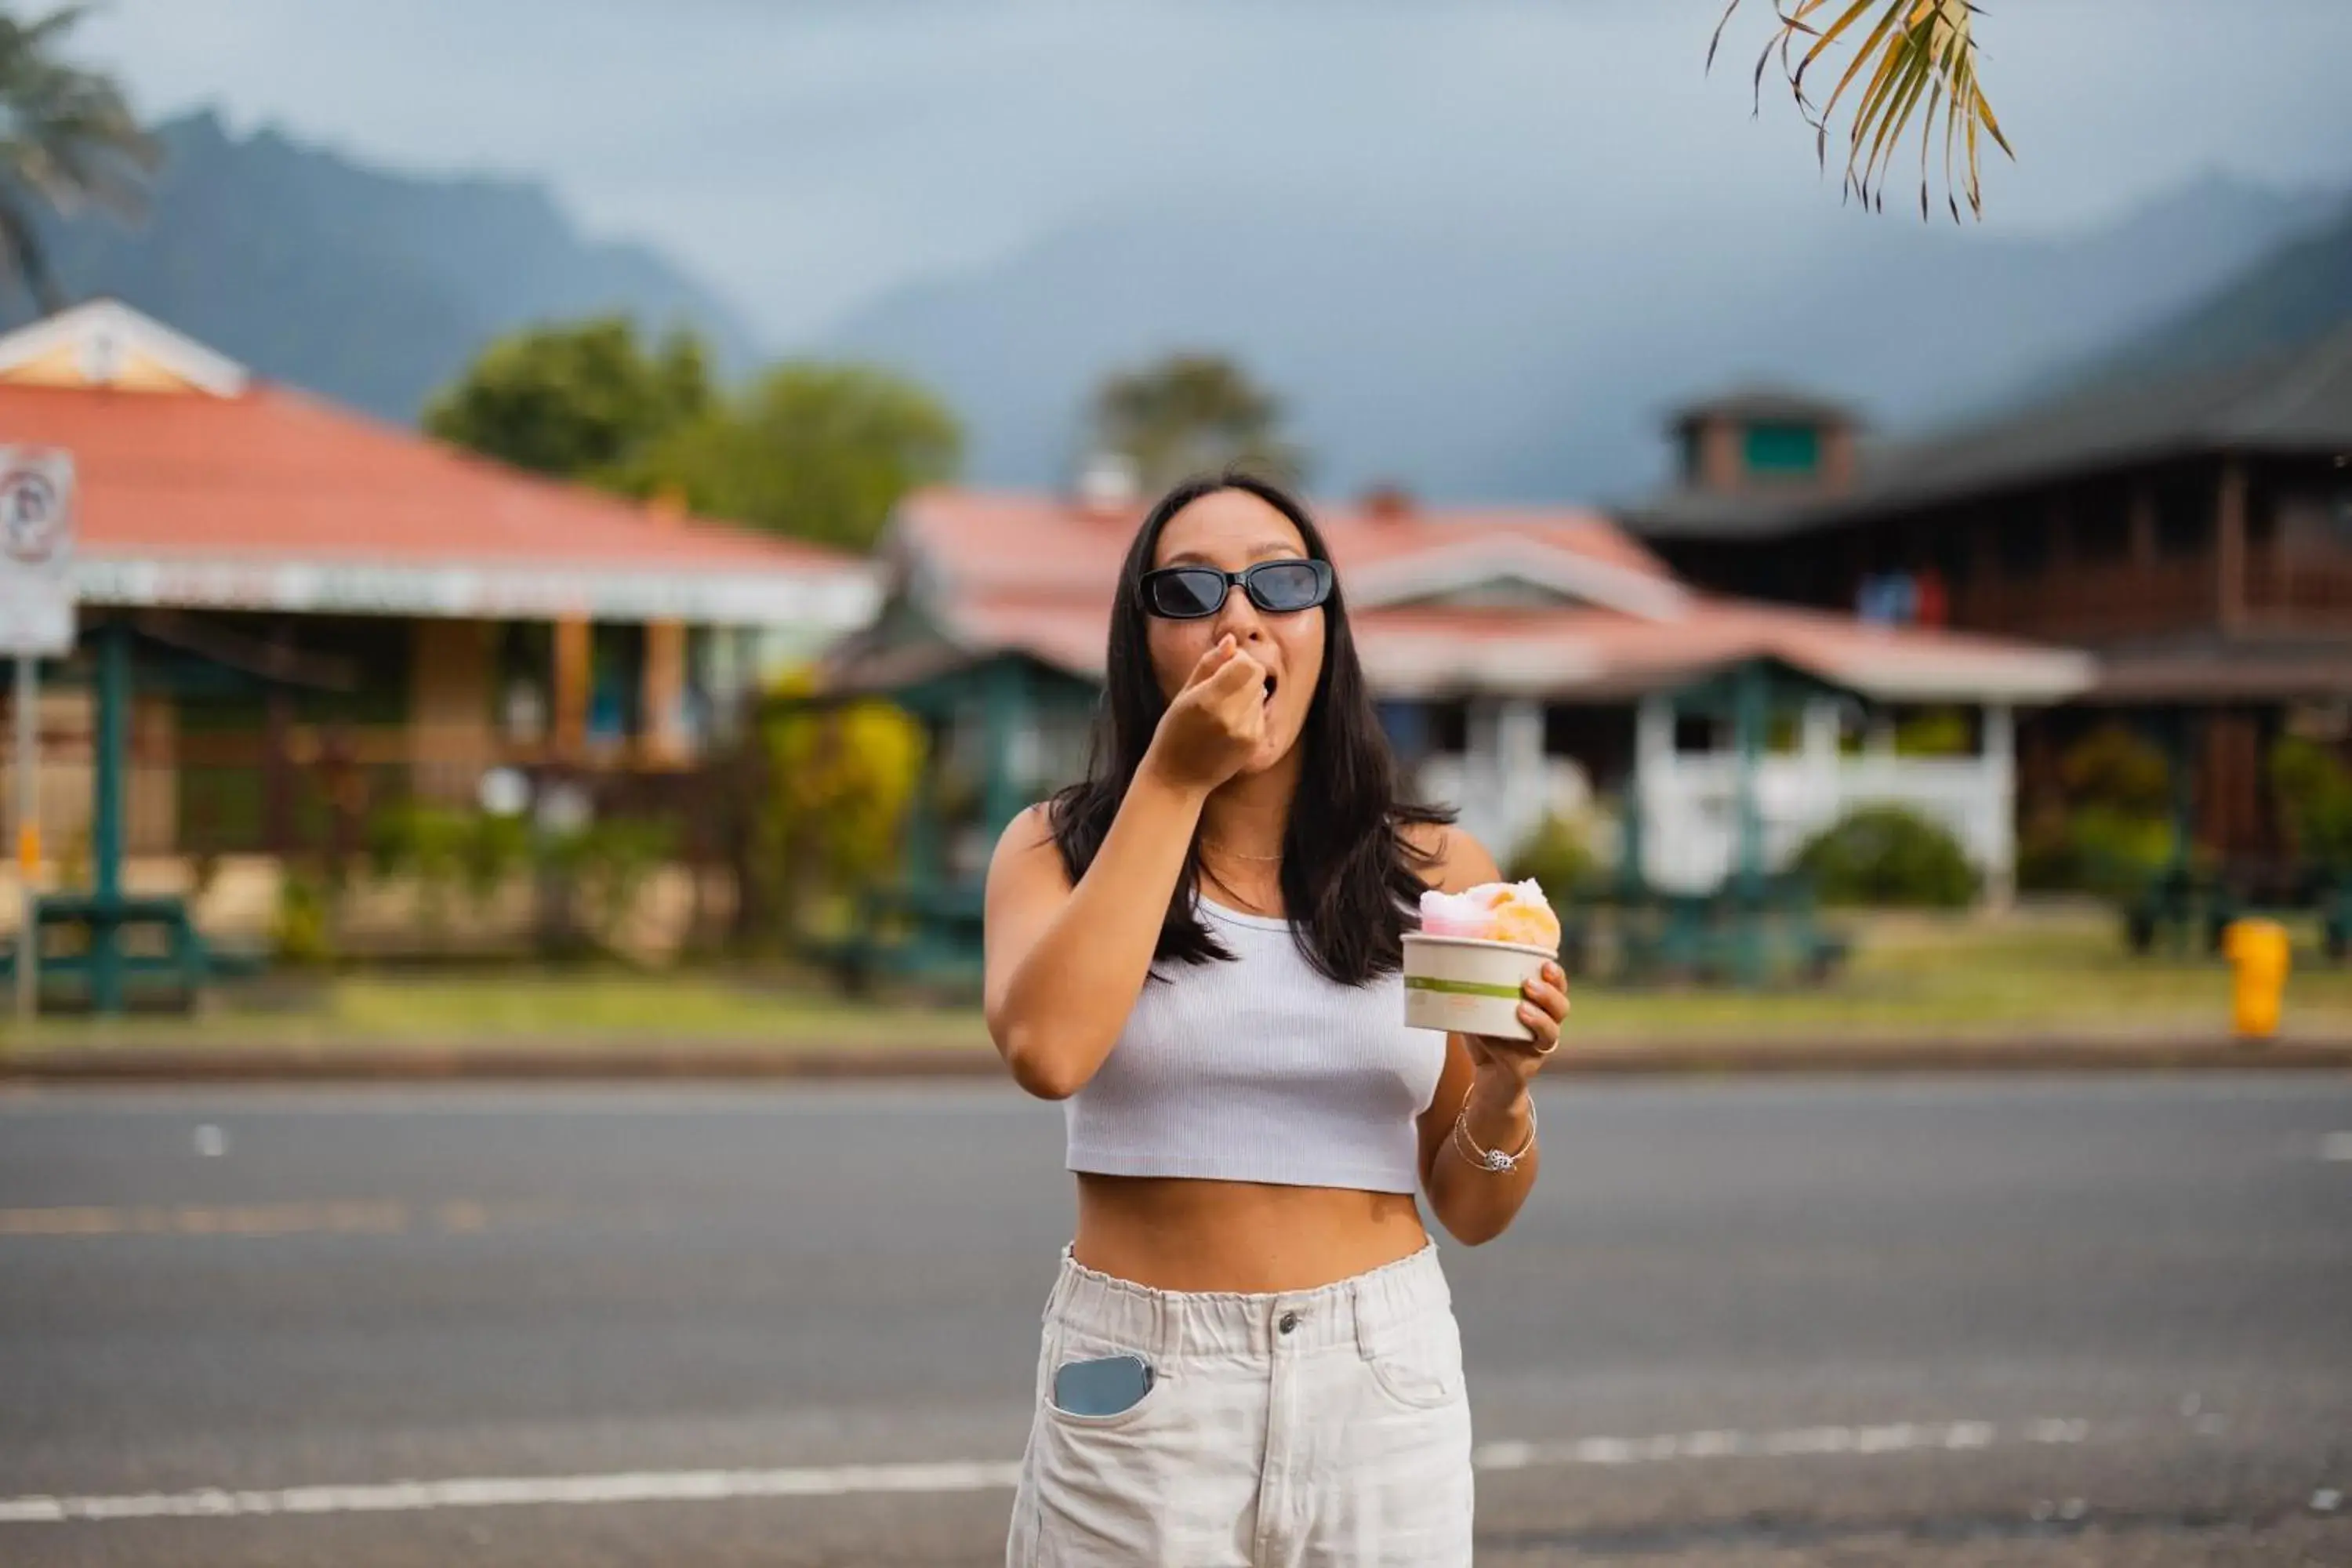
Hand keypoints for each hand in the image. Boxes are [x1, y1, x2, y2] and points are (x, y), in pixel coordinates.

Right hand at [1142, 635, 1267, 791]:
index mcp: (1209, 701)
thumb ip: (1209, 664)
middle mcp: (1231, 717)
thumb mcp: (1184, 694)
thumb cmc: (1174, 733)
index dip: (1239, 659)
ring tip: (1223, 707)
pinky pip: (1260, 713)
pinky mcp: (1255, 744)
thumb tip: (1231, 641)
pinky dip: (1248, 711)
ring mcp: (1246, 733)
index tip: (1225, 664)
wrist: (1178, 779)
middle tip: (1222, 684)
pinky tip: (1229, 724)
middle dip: (1244, 672)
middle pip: (1257, 676)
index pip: (1246, 665)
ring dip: (1246, 692)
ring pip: (1261, 693)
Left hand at [1463, 960, 1568, 1093]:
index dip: (1556, 976)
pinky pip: (1529, 1055)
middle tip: (1529, 983)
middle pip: (1561, 1007)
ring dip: (1539, 1018)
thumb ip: (1477, 992)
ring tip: (1521, 1008)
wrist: (1488, 1076)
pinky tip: (1504, 1037)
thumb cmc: (1487, 1037)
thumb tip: (1456, 968)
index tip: (1545, 963)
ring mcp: (1539, 1048)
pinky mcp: (1527, 1066)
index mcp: (1540, 1006)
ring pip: (1551, 1031)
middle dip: (1549, 993)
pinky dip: (1513, 1047)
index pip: (1557, 987)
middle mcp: (1547, 1026)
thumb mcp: (1481, 1010)